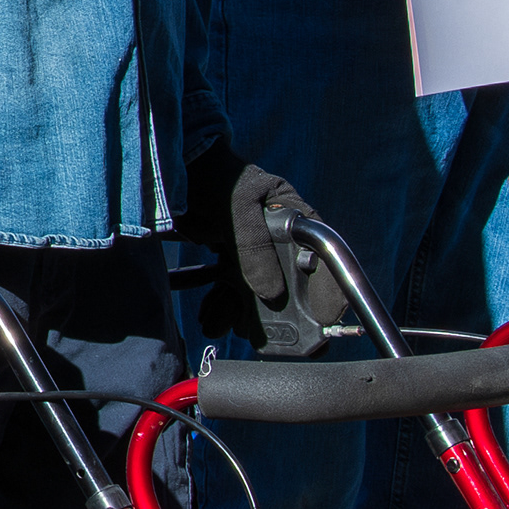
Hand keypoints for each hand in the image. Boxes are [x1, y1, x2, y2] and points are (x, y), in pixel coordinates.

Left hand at [188, 144, 335, 353]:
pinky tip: (214, 321)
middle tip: (281, 341)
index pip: (325, 258)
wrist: (177, 168)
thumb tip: (271, 293)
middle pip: (293, 284)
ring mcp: (257, 250)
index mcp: (296, 220)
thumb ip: (253, 247)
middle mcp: (282, 238)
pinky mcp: (232, 258)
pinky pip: (233, 288)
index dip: (330, 291)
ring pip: (260, 291)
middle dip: (284, 314)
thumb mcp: (238, 206)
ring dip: (249, 315)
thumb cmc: (215, 178)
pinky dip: (224, 306)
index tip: (327, 320)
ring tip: (235, 330)